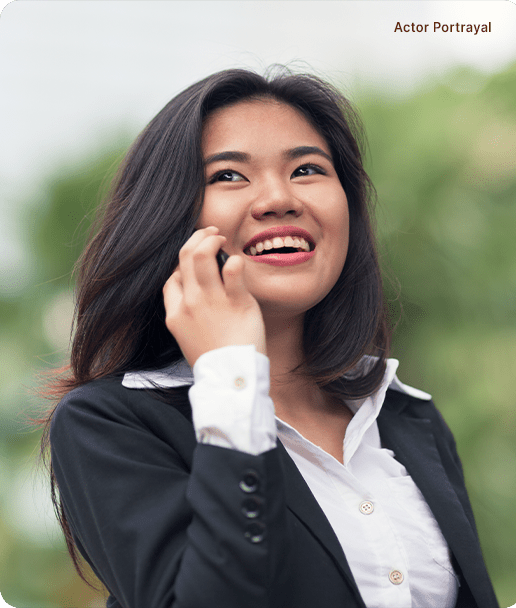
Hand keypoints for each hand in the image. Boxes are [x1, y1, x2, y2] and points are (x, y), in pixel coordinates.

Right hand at [163, 226, 266, 367]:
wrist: (231, 379)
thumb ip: (187, 314)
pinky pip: (233, 270)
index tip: (196, 261)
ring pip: (202, 254)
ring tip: (222, 238)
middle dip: (198, 238)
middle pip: (185, 256)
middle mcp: (191, 303)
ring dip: (212, 239)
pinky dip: (235, 261)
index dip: (181, 264)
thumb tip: (193, 290)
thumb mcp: (188, 338)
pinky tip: (238, 262)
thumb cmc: (214, 360)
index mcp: (175, 314)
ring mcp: (212, 301)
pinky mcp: (237, 302)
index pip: (171, 277)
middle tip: (212, 233)